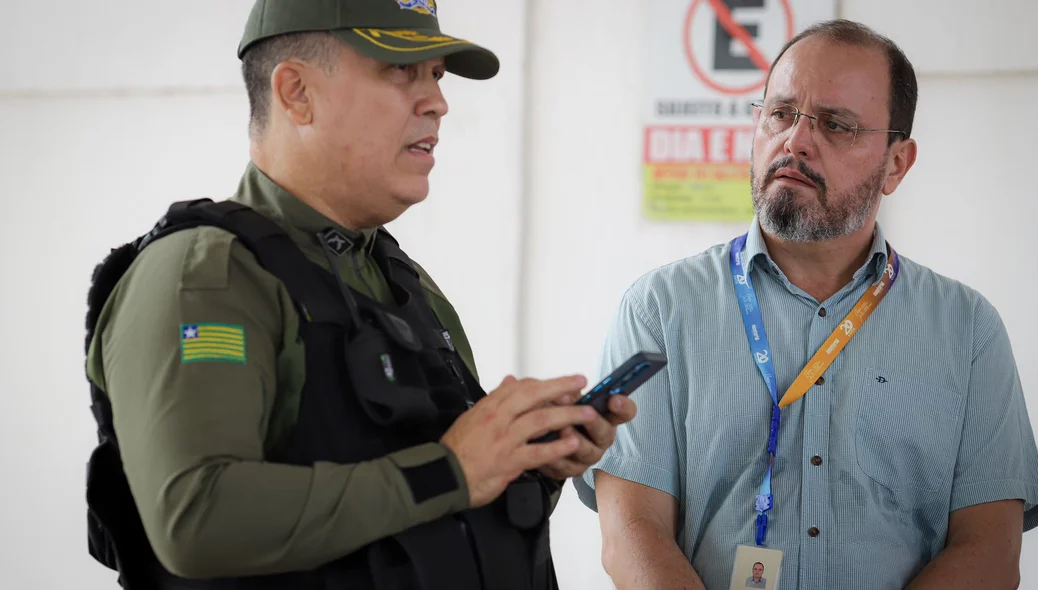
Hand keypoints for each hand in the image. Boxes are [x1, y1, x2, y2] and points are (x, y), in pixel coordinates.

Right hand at [440, 374, 600, 507]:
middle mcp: (499, 418)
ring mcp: (505, 439)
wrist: (444, 475)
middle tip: (581, 383)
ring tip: (587, 414)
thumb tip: (511, 381)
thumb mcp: (474, 415)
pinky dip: (556, 447)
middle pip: (534, 396)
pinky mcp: (509, 461)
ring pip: (540, 421)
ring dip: (567, 415)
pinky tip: (572, 444)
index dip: (546, 384)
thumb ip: (495, 398)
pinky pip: (537, 452)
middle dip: (561, 388)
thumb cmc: (459, 448)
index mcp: (490, 406)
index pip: (522, 387)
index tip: (564, 383)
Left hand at [537, 394, 636, 480]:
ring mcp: (589, 456)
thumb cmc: (562, 414)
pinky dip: (555, 456)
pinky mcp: (573, 469)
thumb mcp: (568, 399)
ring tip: (563, 429)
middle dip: (595, 422)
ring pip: (586, 451)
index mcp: (607, 417)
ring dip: (575, 440)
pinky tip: (547, 447)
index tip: (614, 399)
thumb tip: (563, 393)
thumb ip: (569, 394)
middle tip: (588, 413)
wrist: (546, 439)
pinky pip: (566, 466)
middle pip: (605, 432)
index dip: (623, 406)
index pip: (625, 411)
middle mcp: (602, 438)